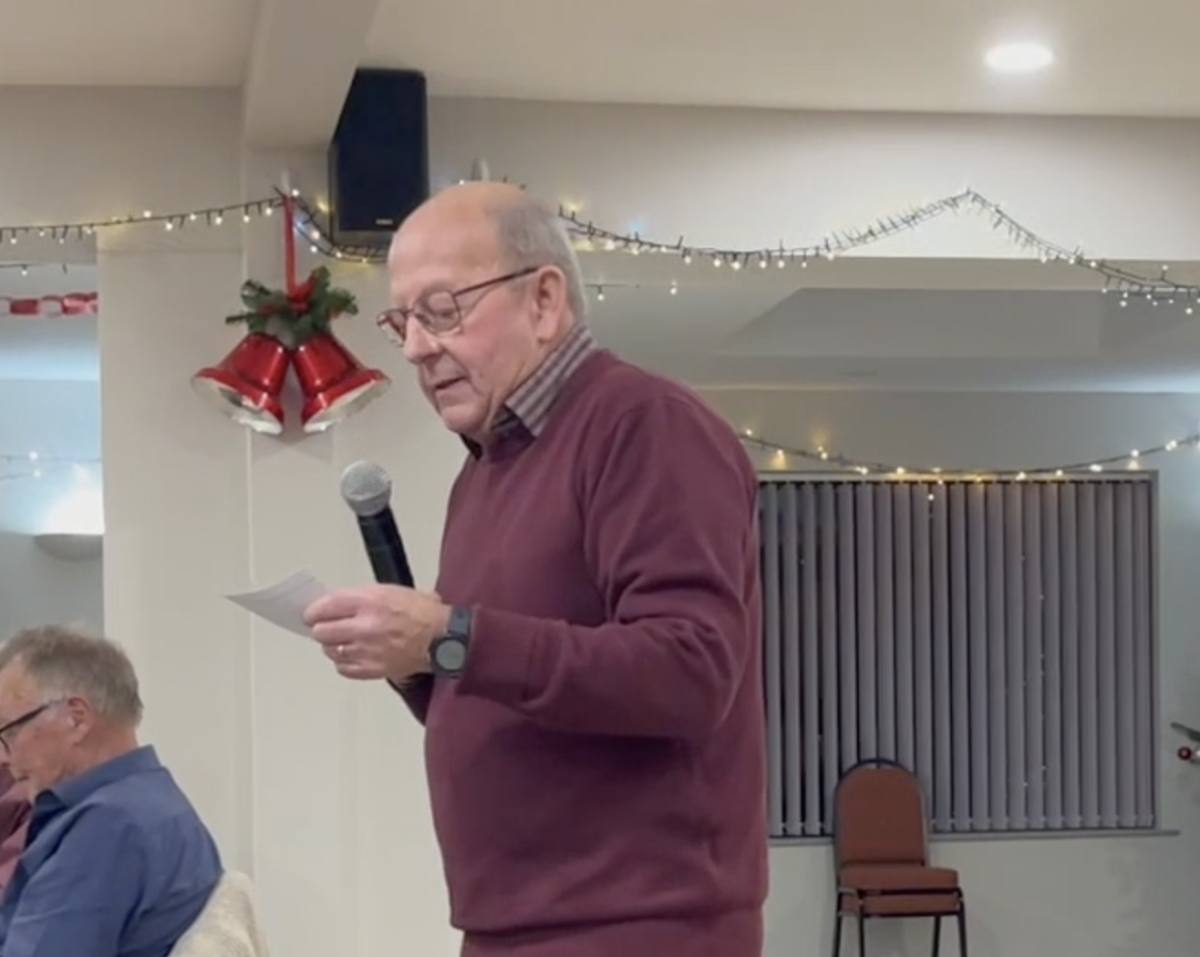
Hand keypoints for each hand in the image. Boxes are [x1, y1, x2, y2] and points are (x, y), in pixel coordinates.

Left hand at [302, 585, 450, 681]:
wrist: (443, 638)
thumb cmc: (420, 611)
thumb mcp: (390, 591)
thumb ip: (360, 597)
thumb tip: (334, 605)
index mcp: (369, 601)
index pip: (324, 606)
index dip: (312, 612)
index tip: (311, 615)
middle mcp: (364, 626)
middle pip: (321, 631)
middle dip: (322, 629)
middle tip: (328, 628)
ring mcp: (366, 651)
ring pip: (330, 650)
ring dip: (333, 646)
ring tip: (343, 642)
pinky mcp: (371, 670)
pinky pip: (343, 668)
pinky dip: (344, 662)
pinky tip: (353, 655)